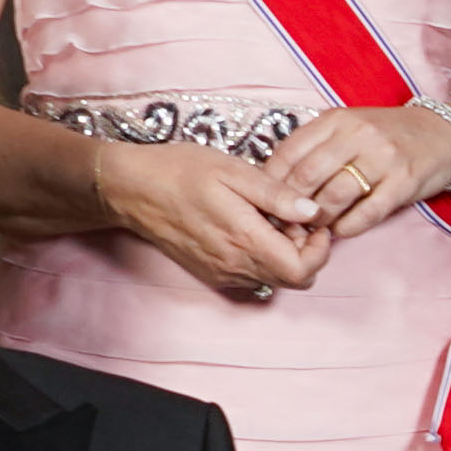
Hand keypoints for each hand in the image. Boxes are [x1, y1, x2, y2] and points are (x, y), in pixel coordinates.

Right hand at [95, 135, 336, 299]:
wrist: (131, 188)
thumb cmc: (179, 171)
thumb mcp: (233, 171)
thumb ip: (277, 195)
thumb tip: (312, 211)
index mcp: (244, 240)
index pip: (302, 271)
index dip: (318, 250)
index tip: (313, 221)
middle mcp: (234, 265)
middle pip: (293, 280)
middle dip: (306, 252)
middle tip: (294, 217)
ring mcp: (221, 273)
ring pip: (273, 279)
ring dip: (284, 255)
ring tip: (270, 219)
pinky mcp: (210, 272)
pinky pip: (250, 275)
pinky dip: (262, 257)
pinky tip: (250, 227)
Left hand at [261, 103, 450, 246]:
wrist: (442, 134)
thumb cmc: (386, 136)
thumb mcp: (348, 129)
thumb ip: (315, 148)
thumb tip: (276, 183)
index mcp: (337, 120)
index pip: (290, 151)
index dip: (272, 182)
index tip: (267, 201)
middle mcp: (358, 134)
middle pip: (308, 175)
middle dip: (291, 204)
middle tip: (287, 222)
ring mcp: (383, 157)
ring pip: (335, 195)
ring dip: (319, 218)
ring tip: (315, 228)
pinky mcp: (404, 181)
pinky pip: (368, 212)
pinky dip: (348, 227)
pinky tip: (342, 230)